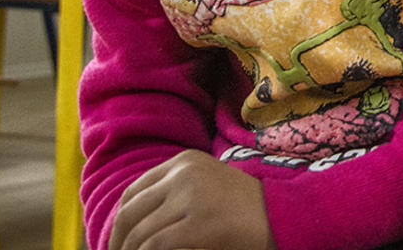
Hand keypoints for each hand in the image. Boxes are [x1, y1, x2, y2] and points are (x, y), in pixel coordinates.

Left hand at [110, 149, 275, 249]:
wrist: (285, 215)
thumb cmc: (246, 209)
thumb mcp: (207, 188)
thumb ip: (174, 194)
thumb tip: (131, 223)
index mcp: (184, 161)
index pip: (134, 192)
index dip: (119, 222)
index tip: (117, 244)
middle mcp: (184, 173)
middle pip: (131, 213)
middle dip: (118, 242)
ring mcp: (191, 196)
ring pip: (140, 233)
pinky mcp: (198, 222)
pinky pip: (156, 245)